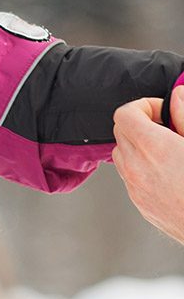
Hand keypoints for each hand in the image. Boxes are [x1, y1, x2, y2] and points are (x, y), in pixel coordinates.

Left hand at [112, 86, 183, 244]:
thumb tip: (177, 96)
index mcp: (154, 148)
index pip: (124, 113)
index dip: (143, 106)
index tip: (163, 111)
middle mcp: (137, 167)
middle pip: (120, 131)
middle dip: (141, 124)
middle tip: (169, 129)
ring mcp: (135, 187)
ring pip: (121, 153)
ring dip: (139, 145)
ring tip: (169, 150)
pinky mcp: (139, 202)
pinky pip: (129, 174)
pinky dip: (141, 165)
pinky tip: (168, 170)